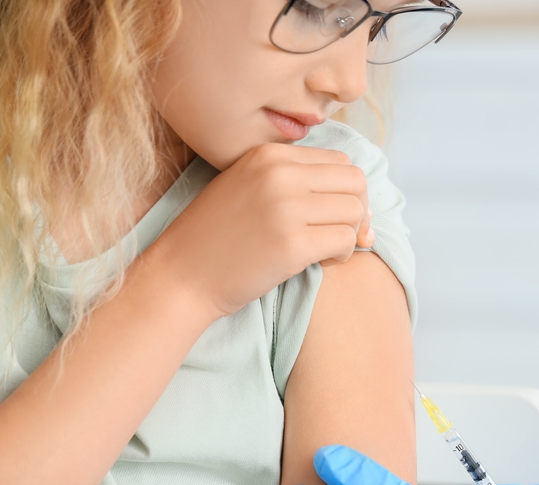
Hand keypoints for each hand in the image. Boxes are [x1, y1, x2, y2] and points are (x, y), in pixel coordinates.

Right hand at [153, 143, 372, 318]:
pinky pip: (345, 240)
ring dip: (349, 234)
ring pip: (355, 211)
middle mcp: (279, 175)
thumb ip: (290, 178)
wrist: (181, 275)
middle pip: (354, 182)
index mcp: (269, 155)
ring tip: (325, 249)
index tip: (334, 215)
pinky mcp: (291, 245)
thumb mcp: (246, 186)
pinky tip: (321, 261)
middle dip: (356, 210)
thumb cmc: (215, 237)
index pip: (339, 161)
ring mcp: (286, 209)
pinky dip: (342, 254)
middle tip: (339, 234)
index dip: (345, 190)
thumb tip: (357, 193)